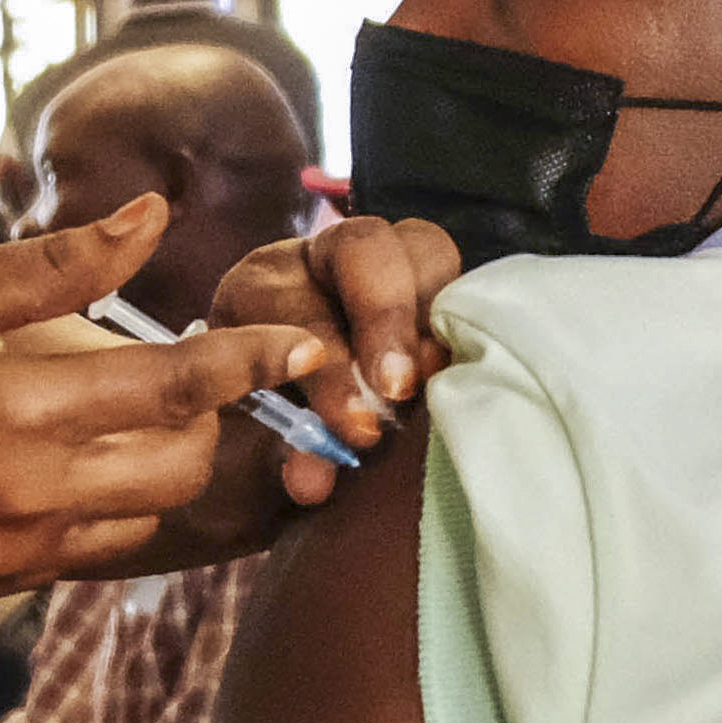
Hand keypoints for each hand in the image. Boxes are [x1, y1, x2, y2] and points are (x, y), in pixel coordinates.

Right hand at [0, 198, 324, 598]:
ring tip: (131, 416)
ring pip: (137, 523)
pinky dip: (95, 508)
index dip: (252, 362)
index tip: (303, 340)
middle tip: (198, 373)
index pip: (176, 391)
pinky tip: (63, 460)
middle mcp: (21, 500)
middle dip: (210, 423)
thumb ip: (57, 262)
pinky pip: (78, 553)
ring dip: (155, 472)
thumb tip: (154, 216)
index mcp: (16, 413)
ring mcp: (0, 556)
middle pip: (180, 473)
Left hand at [209, 216, 469, 511]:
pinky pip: (459, 278)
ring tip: (438, 373)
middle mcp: (319, 259)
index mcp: (260, 290)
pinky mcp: (428, 278)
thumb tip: (313, 480)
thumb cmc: (261, 421)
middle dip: (386, 315)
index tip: (359, 427)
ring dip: (436, 309)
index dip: (330, 370)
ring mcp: (381, 259)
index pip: (295, 307)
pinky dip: (466, 319)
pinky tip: (464, 367)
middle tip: (400, 389)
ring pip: (422, 245)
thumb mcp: (255, 442)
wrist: (279, 398)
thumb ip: (281, 454)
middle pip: (362, 243)